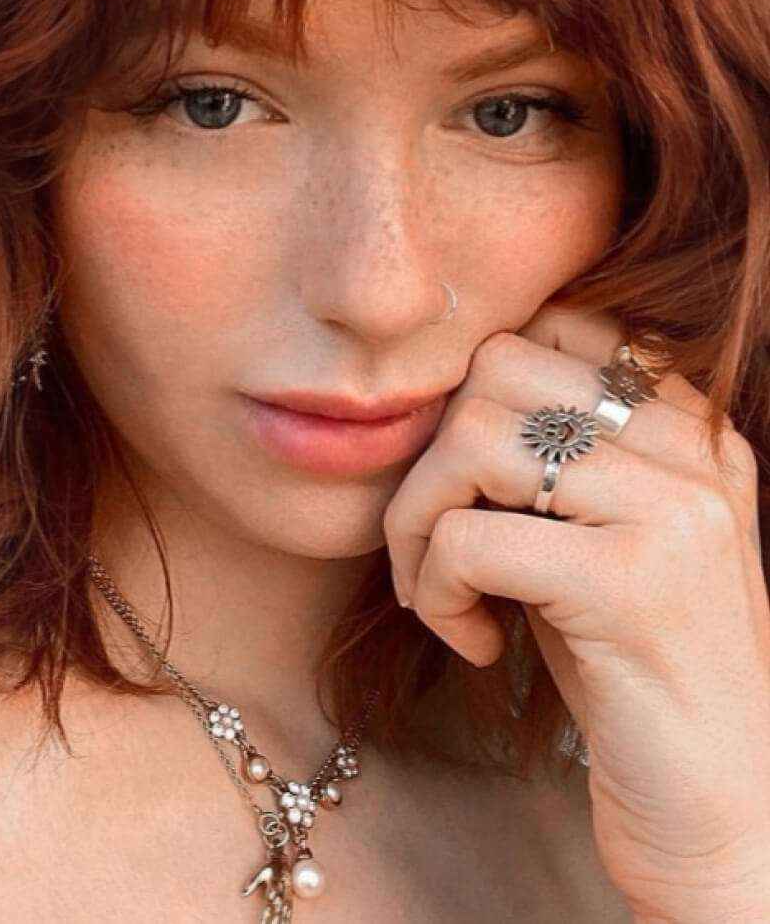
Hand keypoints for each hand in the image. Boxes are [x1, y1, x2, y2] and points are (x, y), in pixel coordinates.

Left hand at [382, 303, 769, 922]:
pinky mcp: (632, 582)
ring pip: (471, 439)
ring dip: (418, 521)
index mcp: (694, 428)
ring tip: (442, 591)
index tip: (469, 482)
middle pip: (498, 367)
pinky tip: (473, 642)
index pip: (559, 321)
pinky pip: (468, 537)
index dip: (481, 390)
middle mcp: (695, 450)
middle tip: (434, 542)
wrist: (722, 819)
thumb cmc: (633, 674)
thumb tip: (433, 388)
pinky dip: (433, 589)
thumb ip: (554, 454)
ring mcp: (672, 510)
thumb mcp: (599, 538)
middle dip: (433, 455)